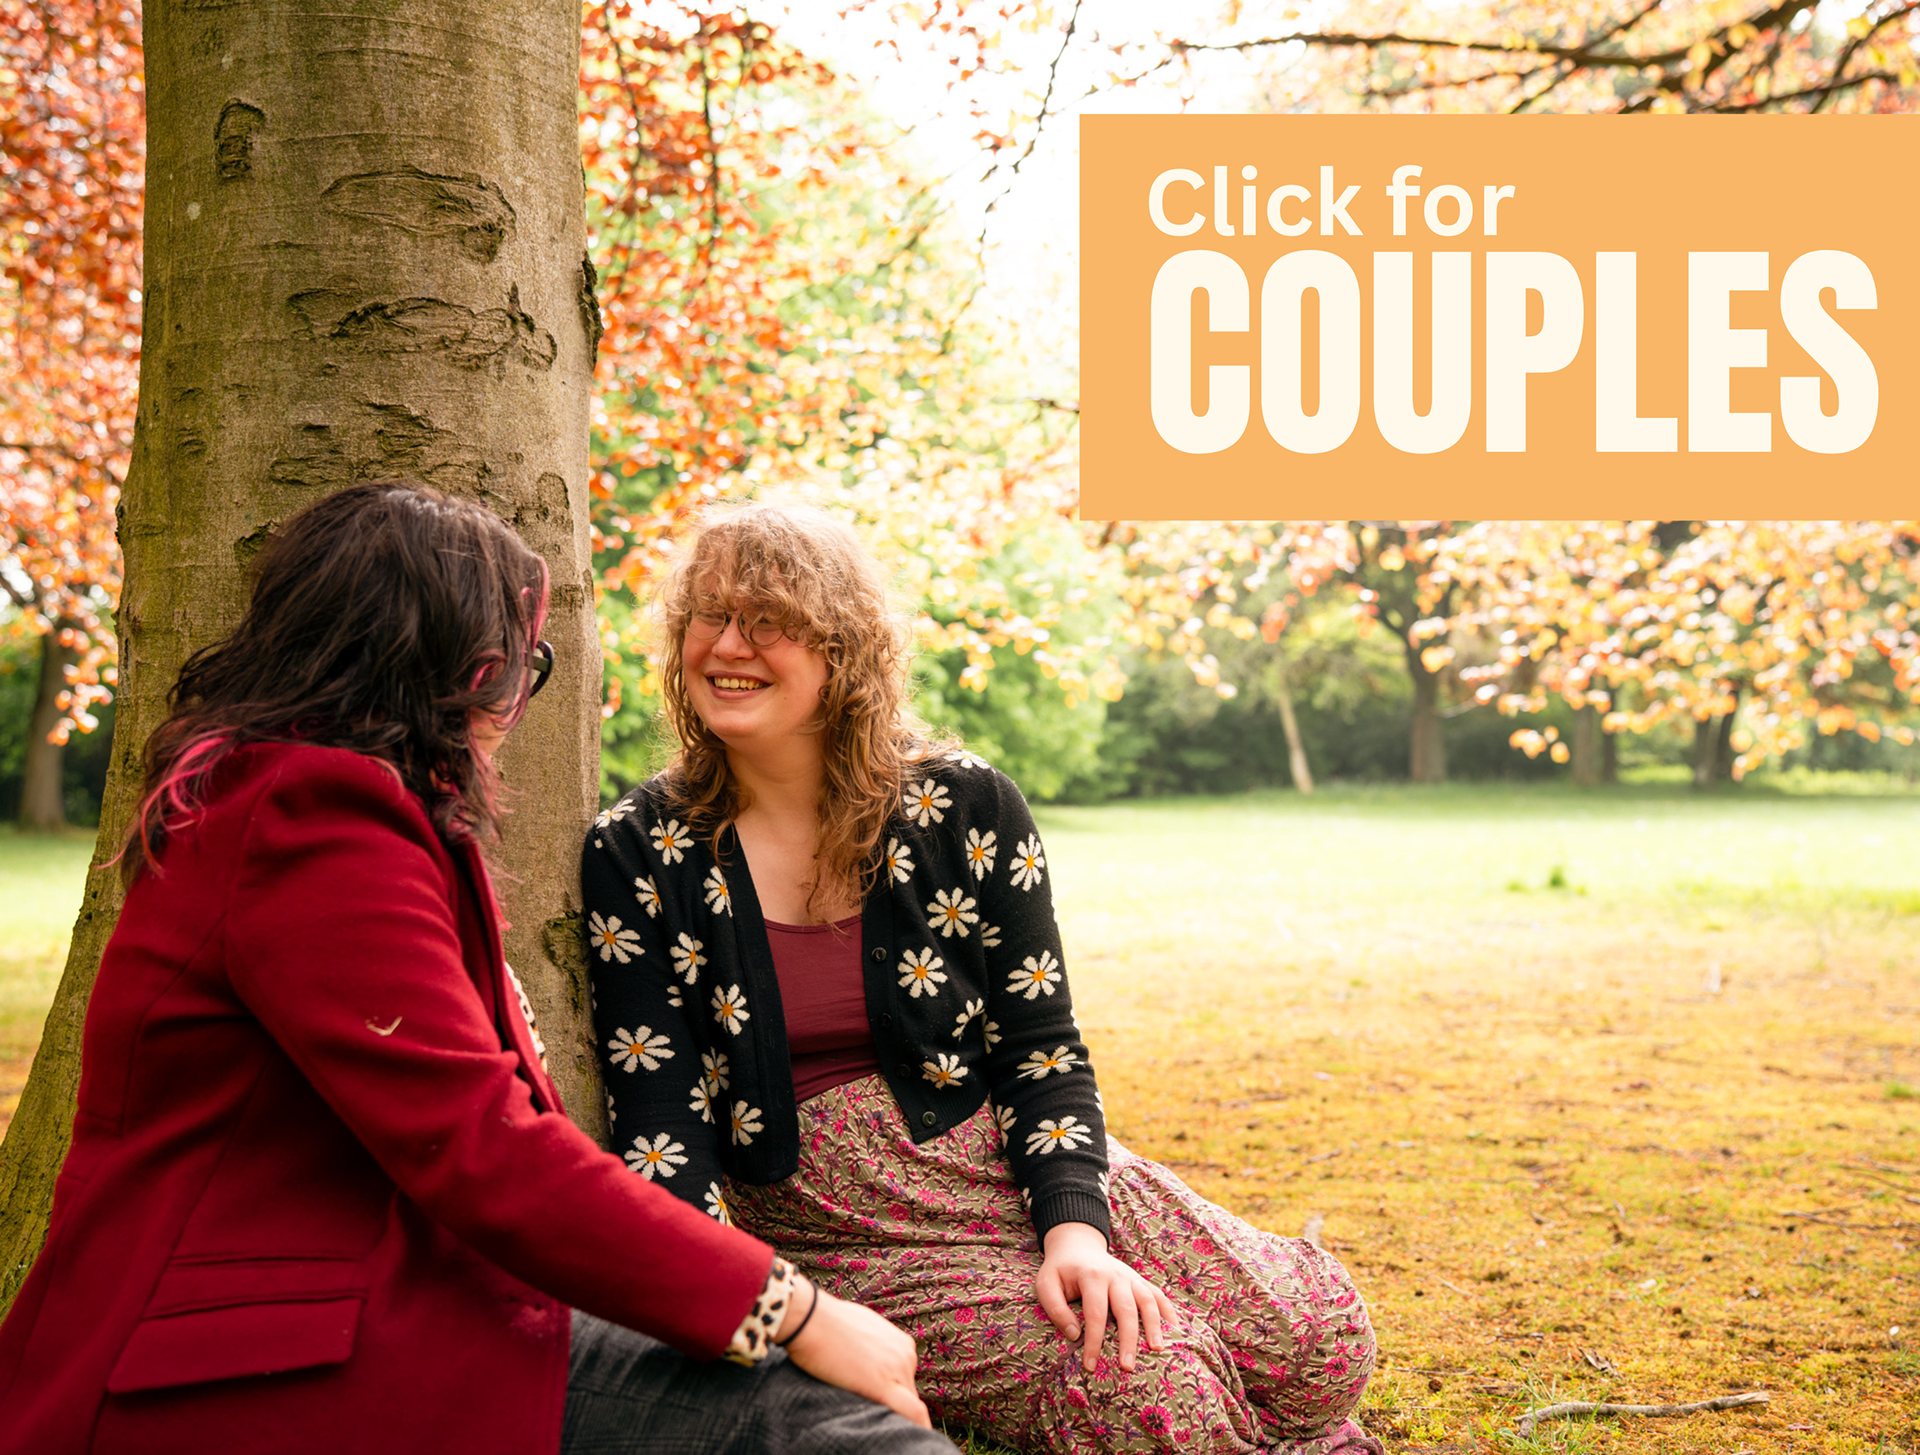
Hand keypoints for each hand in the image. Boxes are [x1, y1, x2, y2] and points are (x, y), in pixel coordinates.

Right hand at [778, 1278, 931, 1428]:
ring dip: (901, 1421)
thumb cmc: (825, 1322)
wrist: (809, 1318)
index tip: (884, 1409)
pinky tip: (911, 1446)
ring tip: (892, 1439)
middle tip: (885, 1428)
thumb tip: (863, 1365)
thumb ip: (871, 1349)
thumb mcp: (860, 1331)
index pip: (905, 1380)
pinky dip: (916, 1428)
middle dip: (897, 1409)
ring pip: (910, 1406)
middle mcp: (905, 1354)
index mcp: (900, 1343)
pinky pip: (911, 1413)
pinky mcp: (883, 1384)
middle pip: (908, 1394)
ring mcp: (898, 1368)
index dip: (895, 1397)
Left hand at [1034, 1221, 1179, 1371]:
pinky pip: (1158, 1295)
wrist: (1077, 1246)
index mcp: (1092, 1276)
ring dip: (1154, 1326)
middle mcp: (1115, 1275)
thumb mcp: (1046, 1284)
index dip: (1094, 1342)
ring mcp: (1131, 1277)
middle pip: (1126, 1309)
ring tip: (1157, 1351)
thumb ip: (1056, 1309)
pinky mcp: (1139, 1281)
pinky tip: (1175, 1331)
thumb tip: (1074, 1335)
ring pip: (1148, 1301)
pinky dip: (1169, 1312)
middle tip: (1127, 1367)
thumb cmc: (1060, 1271)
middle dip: (1128, 1340)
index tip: (1091, 1367)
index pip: (1096, 1314)